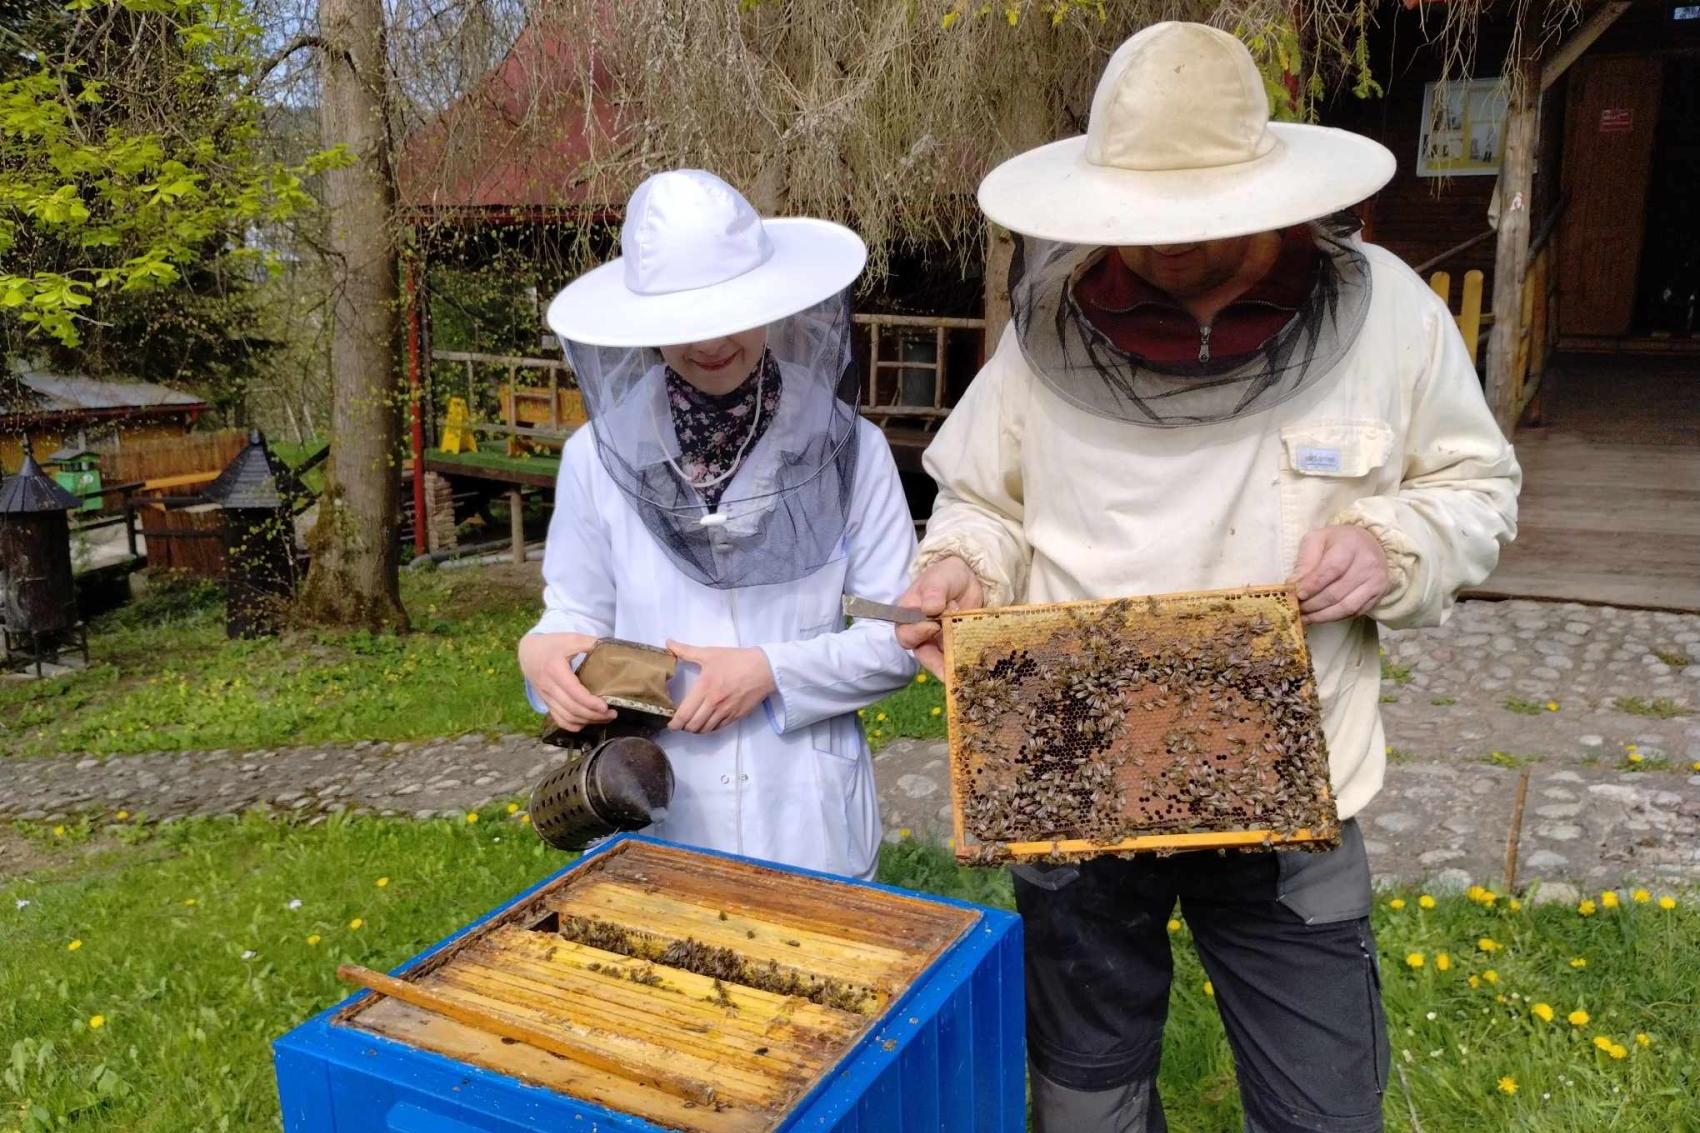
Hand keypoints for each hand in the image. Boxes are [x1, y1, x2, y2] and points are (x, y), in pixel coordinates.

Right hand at [517, 633, 615, 731]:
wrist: (529, 652)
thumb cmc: (552, 645)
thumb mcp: (570, 639)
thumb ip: (590, 643)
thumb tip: (612, 651)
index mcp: (555, 670)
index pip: (573, 692)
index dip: (590, 702)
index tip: (605, 706)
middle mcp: (549, 686)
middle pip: (572, 708)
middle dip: (594, 715)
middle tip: (612, 714)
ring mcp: (546, 697)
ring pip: (566, 717)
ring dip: (587, 721)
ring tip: (605, 718)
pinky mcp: (547, 703)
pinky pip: (559, 719)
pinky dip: (573, 725)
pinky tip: (587, 722)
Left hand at [665, 641, 777, 732]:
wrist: (764, 669)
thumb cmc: (736, 660)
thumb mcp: (710, 653)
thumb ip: (686, 650)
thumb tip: (668, 643)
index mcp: (704, 687)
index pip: (684, 714)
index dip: (674, 723)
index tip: (670, 722)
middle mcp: (714, 703)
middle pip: (692, 726)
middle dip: (683, 727)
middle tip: (680, 722)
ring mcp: (726, 712)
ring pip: (705, 730)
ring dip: (696, 729)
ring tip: (692, 723)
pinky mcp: (736, 716)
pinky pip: (718, 728)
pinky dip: (709, 728)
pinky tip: (707, 721)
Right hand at [894, 557, 984, 678]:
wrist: (967, 578)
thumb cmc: (945, 577)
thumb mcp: (938, 580)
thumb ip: (933, 592)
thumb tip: (930, 609)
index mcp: (908, 617)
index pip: (906, 634)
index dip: (917, 634)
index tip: (934, 625)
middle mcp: (921, 634)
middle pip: (923, 654)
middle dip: (937, 662)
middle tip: (952, 666)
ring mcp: (939, 642)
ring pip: (941, 661)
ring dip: (952, 667)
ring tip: (965, 672)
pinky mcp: (955, 646)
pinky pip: (958, 658)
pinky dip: (965, 663)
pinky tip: (975, 667)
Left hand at [1292, 525, 1390, 623]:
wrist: (1369, 544)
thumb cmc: (1338, 542)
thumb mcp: (1316, 540)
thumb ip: (1304, 561)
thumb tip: (1292, 585)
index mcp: (1350, 545)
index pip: (1332, 569)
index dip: (1313, 585)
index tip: (1297, 594)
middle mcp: (1368, 564)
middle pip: (1337, 592)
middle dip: (1312, 604)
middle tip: (1295, 609)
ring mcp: (1375, 582)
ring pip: (1346, 607)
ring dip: (1322, 616)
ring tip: (1305, 617)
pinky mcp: (1378, 595)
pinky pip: (1355, 613)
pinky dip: (1335, 618)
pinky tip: (1320, 617)